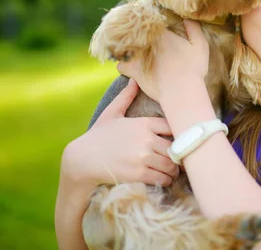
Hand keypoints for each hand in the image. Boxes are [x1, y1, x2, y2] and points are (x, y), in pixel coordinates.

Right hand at [60, 79, 178, 187]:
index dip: (179, 135)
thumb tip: (133, 79)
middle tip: (179, 161)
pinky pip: (161, 178)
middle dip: (178, 156)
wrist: (81, 159)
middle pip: (176, 148)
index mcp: (144, 123)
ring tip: (172, 172)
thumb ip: (125, 97)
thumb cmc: (98, 136)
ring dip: (173, 170)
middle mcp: (146, 139)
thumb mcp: (111, 113)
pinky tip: (163, 179)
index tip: (179, 142)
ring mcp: (142, 156)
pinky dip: (165, 180)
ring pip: (170, 165)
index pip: (174, 128)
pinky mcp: (138, 173)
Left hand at [117, 19, 208, 101]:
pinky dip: (124, 64)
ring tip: (137, 50)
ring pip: (128, 46)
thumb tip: (186, 16)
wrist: (181, 91)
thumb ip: (194, 28)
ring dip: (131, 47)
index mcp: (162, 33)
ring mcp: (138, 56)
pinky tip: (130, 65)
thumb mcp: (200, 45)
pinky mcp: (133, 70)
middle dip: (142, 33)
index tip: (159, 25)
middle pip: (139, 32)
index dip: (156, 22)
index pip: (154, 21)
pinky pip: (121, 64)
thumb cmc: (193, 68)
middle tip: (149, 39)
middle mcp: (147, 42)